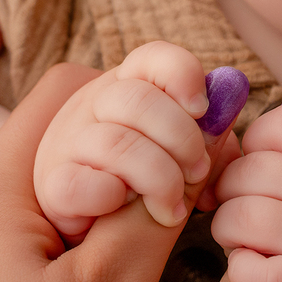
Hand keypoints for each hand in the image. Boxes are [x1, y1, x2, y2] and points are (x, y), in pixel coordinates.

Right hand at [33, 40, 213, 238]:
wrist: (88, 224)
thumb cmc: (143, 183)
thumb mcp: (180, 156)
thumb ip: (209, 146)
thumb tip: (228, 136)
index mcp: (129, 86)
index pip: (152, 57)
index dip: (182, 74)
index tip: (203, 108)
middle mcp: (93, 105)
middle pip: (136, 98)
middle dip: (181, 138)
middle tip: (198, 171)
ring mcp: (68, 143)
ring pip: (115, 143)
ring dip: (159, 177)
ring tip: (173, 207)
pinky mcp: (52, 186)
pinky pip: (81, 183)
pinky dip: (112, 197)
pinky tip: (127, 208)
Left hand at [211, 100, 281, 281]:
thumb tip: (232, 143)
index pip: (275, 124)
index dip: (257, 142)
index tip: (265, 164)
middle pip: (246, 173)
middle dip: (232, 189)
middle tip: (246, 205)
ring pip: (237, 218)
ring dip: (228, 228)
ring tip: (245, 237)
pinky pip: (248, 273)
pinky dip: (241, 271)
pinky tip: (255, 268)